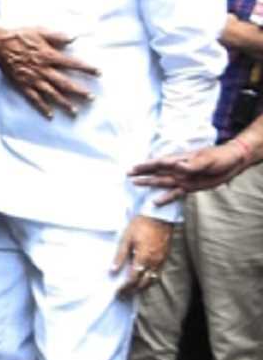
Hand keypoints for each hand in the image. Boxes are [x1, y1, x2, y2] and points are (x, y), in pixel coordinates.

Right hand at [0, 16, 98, 117]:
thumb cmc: (20, 36)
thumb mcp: (40, 31)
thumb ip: (57, 36)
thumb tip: (73, 38)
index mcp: (49, 56)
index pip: (73, 63)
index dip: (86, 68)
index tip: (98, 73)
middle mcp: (44, 70)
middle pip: (65, 83)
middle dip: (79, 91)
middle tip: (91, 99)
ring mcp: (33, 80)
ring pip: (52, 94)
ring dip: (64, 103)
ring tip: (75, 112)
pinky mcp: (23, 86)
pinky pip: (34, 99)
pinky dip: (42, 108)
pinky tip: (50, 115)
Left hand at [111, 215, 171, 296]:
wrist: (159, 216)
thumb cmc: (141, 224)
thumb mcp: (127, 238)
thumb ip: (120, 256)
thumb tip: (113, 271)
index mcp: (143, 257)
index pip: (133, 279)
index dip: (125, 288)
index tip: (117, 292)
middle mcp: (153, 261)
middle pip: (142, 283)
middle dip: (132, 290)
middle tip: (122, 294)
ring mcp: (160, 260)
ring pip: (151, 280)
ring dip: (141, 287)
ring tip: (131, 290)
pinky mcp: (164, 257)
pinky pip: (157, 274)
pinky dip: (149, 280)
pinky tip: (143, 281)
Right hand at [130, 142, 248, 204]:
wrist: (232, 162)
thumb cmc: (219, 157)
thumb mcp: (207, 159)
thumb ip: (191, 164)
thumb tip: (177, 166)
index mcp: (181, 160)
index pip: (160, 163)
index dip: (147, 165)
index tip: (134, 168)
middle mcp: (179, 169)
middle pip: (157, 172)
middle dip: (143, 173)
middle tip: (128, 174)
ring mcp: (183, 179)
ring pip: (162, 182)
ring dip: (149, 183)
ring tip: (135, 184)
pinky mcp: (190, 187)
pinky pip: (175, 193)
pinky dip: (165, 198)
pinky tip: (155, 202)